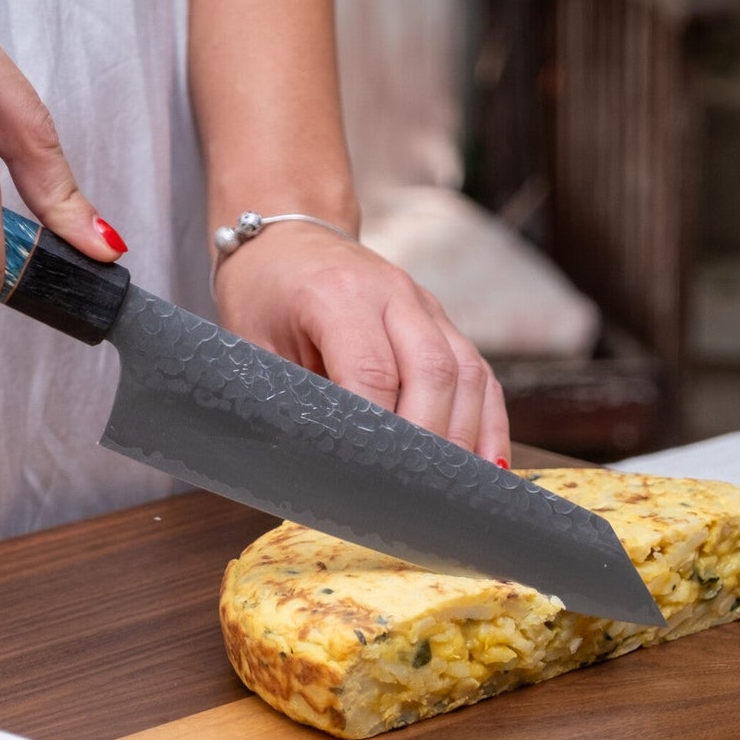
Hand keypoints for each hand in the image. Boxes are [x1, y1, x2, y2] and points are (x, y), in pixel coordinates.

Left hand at [213, 224, 511, 464]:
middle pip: (434, 371)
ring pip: (467, 373)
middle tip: (415, 498)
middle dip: (429, 441)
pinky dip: (486, 424)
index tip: (370, 480)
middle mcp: (393, 294)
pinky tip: (484, 468)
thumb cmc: (263, 296)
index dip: (377, 430)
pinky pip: (479, 376)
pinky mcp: (444, 325)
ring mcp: (426, 307)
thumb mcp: (253, 346)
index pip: (372, 370)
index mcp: (336, 294)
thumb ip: (285, 398)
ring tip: (453, 493)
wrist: (289, 240)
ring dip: (463, 437)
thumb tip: (309, 470)